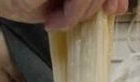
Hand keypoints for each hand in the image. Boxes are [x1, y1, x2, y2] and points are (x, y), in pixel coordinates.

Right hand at [0, 0, 129, 30]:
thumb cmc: (23, 0)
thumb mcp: (63, 4)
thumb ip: (86, 3)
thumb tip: (115, 7)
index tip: (114, 9)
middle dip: (96, 7)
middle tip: (76, 20)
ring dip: (79, 14)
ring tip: (58, 22)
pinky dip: (71, 14)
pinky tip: (54, 21)